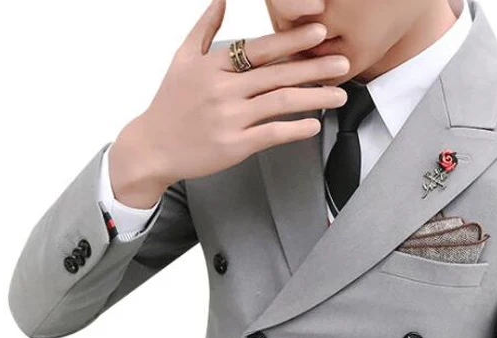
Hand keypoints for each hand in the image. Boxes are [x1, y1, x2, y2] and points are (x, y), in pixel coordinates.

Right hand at [109, 0, 350, 206]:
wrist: (153, 148)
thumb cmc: (170, 105)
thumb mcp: (181, 60)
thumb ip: (205, 30)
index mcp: (213, 65)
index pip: (259, 48)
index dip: (291, 39)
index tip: (319, 31)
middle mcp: (222, 89)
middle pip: (277, 74)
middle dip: (314, 67)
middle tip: (343, 63)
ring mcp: (229, 118)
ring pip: (280, 103)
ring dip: (314, 98)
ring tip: (340, 96)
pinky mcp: (233, 145)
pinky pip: (271, 134)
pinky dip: (295, 129)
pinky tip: (314, 125)